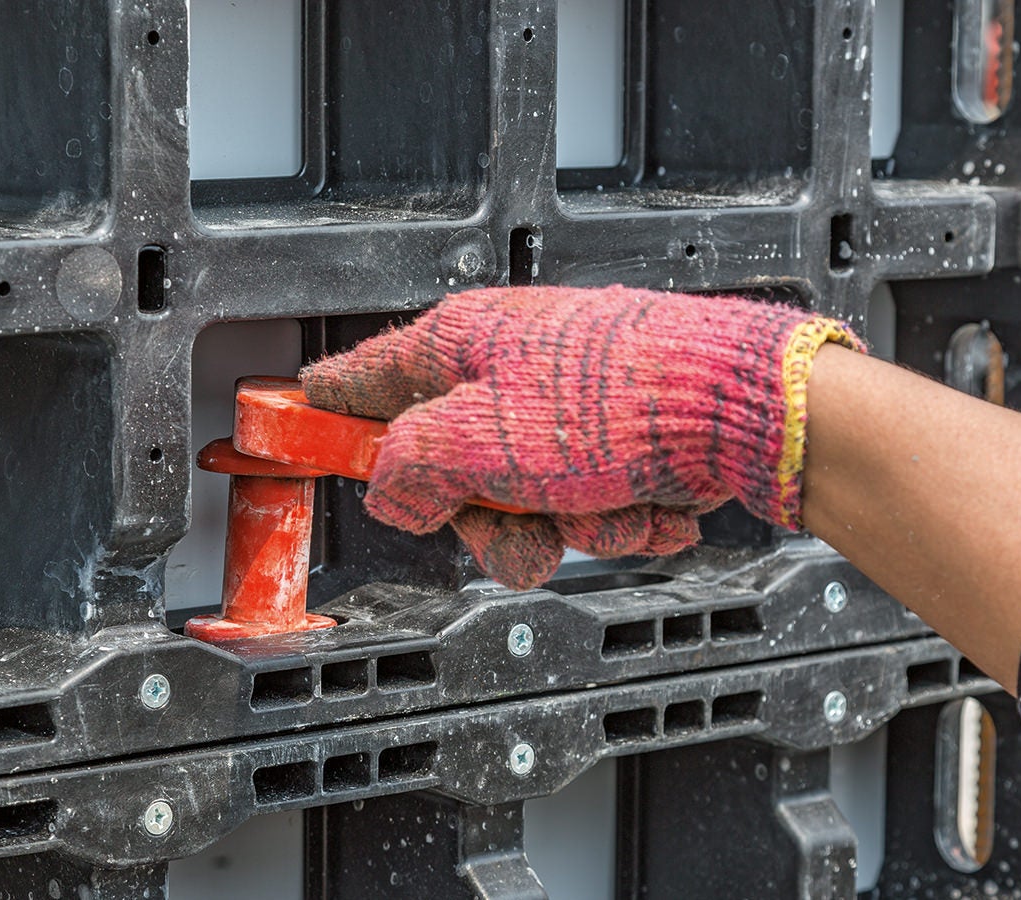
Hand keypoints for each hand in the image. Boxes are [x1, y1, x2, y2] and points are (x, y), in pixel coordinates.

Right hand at [300, 286, 859, 587]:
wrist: (745, 409)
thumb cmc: (623, 403)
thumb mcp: (481, 442)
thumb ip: (412, 469)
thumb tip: (392, 493)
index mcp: (459, 343)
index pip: (357, 382)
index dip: (317, 419)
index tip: (274, 431)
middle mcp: (507, 364)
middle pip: (448, 468)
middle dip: (491, 521)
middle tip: (522, 534)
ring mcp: (563, 401)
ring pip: (524, 498)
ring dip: (568, 526)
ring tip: (611, 513)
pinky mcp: (614, 433)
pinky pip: (586, 500)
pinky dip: (617, 517)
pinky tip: (649, 506)